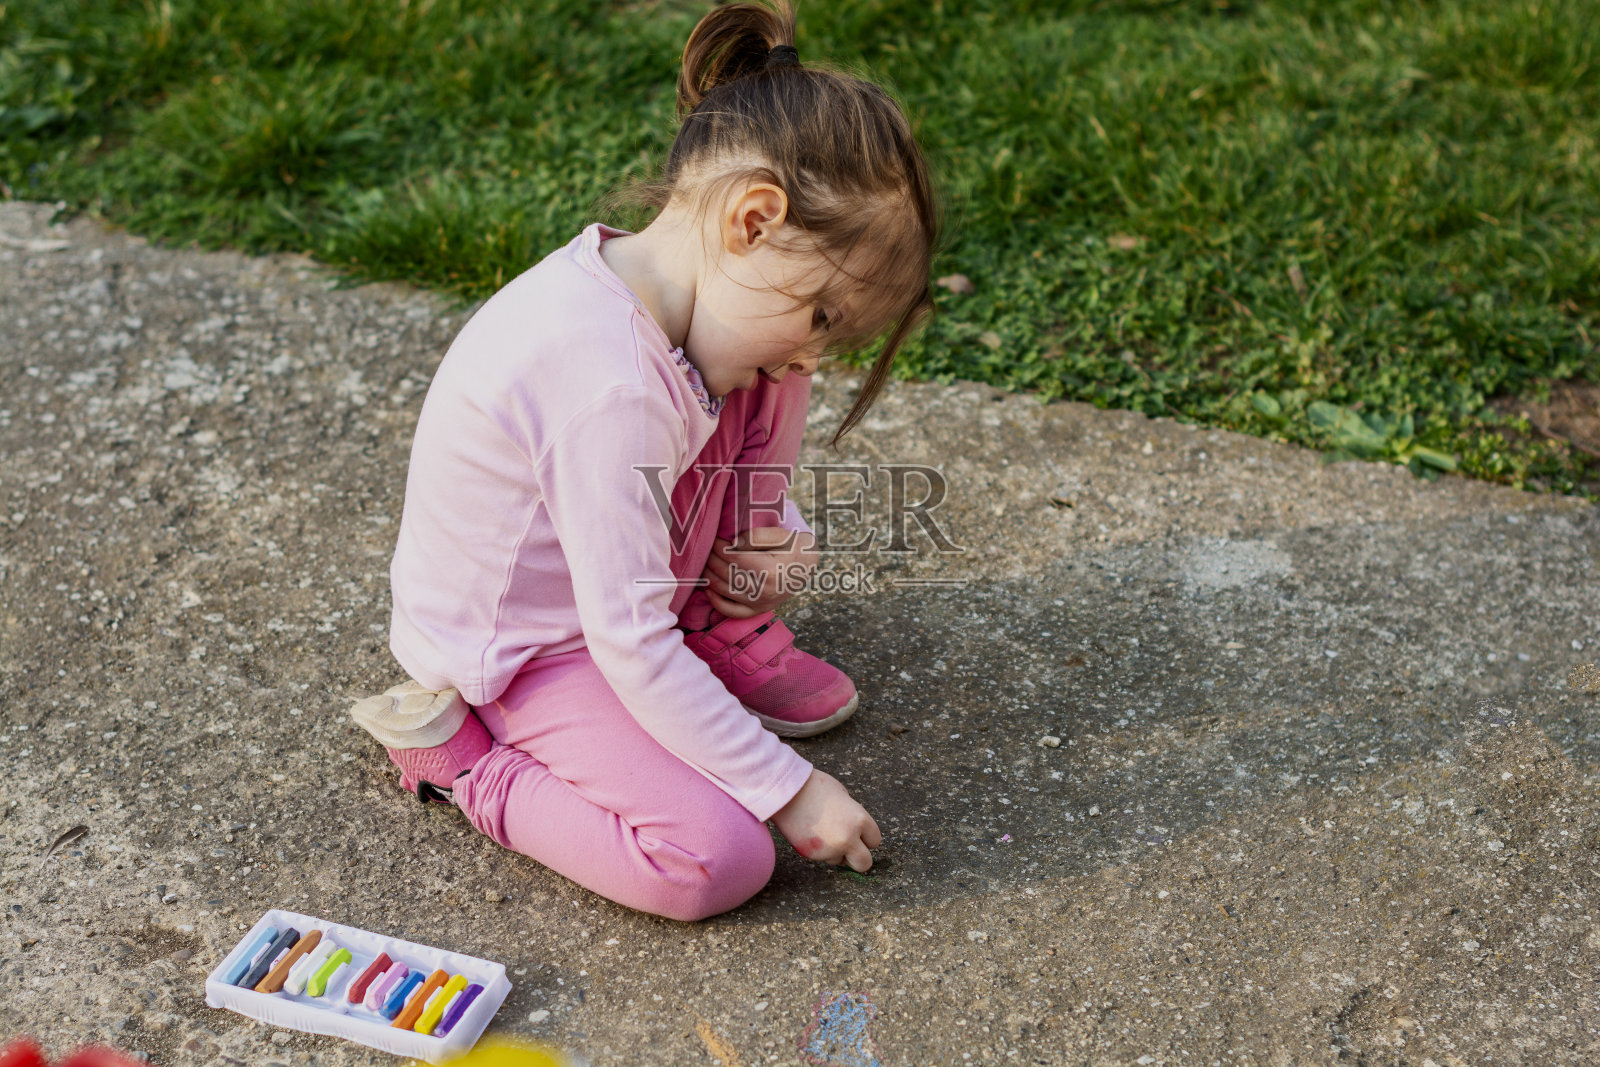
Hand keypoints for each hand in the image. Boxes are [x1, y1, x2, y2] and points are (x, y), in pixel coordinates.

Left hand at [701, 526, 818, 617]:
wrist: (808, 565)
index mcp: (769, 570)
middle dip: (711, 559)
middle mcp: (764, 590)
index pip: (734, 558)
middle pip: (727, 574)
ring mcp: (761, 603)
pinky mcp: (758, 610)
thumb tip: (733, 542)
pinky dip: (717, 602)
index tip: (712, 537)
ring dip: (709, 577)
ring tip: (704, 563)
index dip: (718, 547)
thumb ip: (757, 536)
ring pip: (726, 591)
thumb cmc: (793, 546)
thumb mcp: (780, 535)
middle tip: (704, 548)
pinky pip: (732, 612)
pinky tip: (709, 589)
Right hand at [771, 768, 881, 871]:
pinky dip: (820, 849)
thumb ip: (853, 816)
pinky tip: (811, 832)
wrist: (785, 791)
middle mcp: (848, 838)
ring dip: (835, 851)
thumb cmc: (815, 787)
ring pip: (840, 860)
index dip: (866, 836)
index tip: (858, 833)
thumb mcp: (843, 797)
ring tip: (822, 830)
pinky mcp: (812, 855)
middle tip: (850, 847)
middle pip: (864, 863)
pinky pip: (823, 857)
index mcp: (859, 820)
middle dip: (858, 857)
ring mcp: (829, 849)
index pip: (875, 840)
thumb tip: (856, 831)